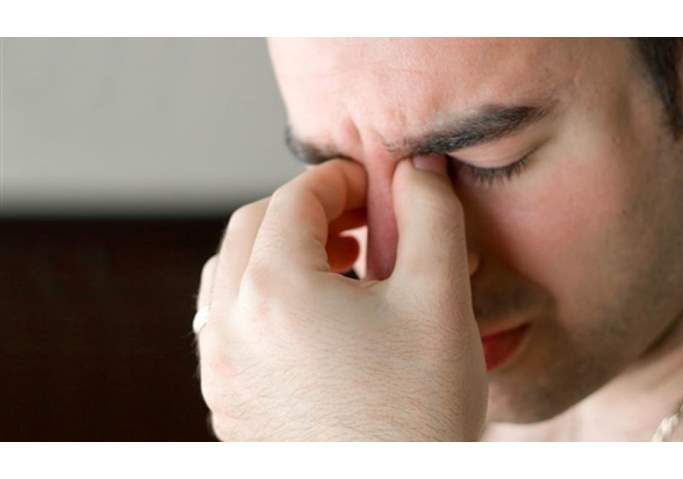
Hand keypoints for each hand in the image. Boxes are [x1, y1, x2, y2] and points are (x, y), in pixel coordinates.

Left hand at [195, 157, 486, 440]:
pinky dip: (263, 300)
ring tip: (338, 267)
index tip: (375, 187)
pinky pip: (227, 326)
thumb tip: (417, 167)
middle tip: (359, 224)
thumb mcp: (440, 298)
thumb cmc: (421, 409)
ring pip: (230, 276)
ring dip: (278, 253)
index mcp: (273, 289)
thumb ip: (431, 216)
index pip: (294, 198)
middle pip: (252, 228)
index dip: (338, 180)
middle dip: (306, 212)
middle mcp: (229, 327)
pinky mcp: (228, 406)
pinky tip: (314, 321)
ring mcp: (221, 371)